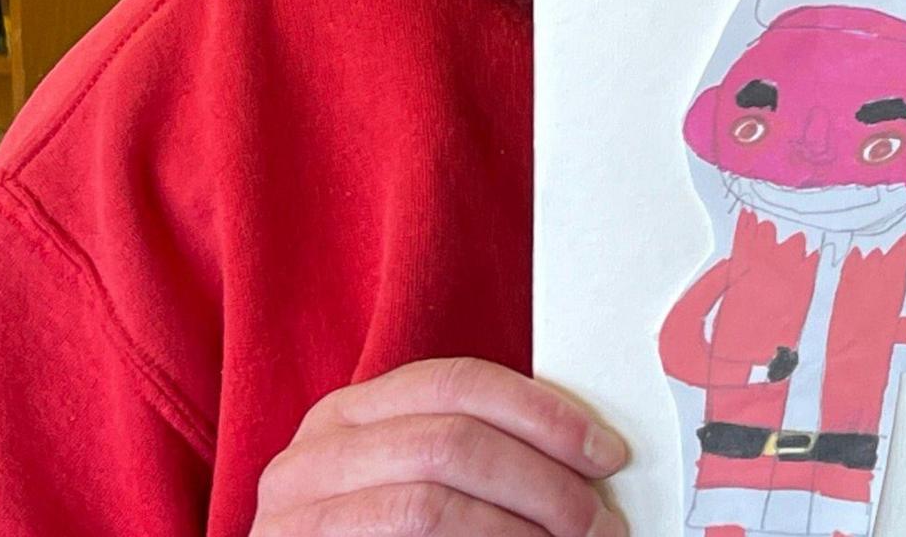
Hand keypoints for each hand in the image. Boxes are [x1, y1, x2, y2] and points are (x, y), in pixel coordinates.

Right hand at [252, 357, 628, 536]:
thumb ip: (473, 454)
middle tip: (597, 521)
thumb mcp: (409, 478)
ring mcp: (298, 517)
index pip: (457, 383)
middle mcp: (312, 458)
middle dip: (543, 483)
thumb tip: (583, 456)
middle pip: (452, 443)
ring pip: (430, 506)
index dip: (543, 414)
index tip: (606, 452)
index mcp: (348, 415)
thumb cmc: (374, 535)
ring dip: (518, 531)